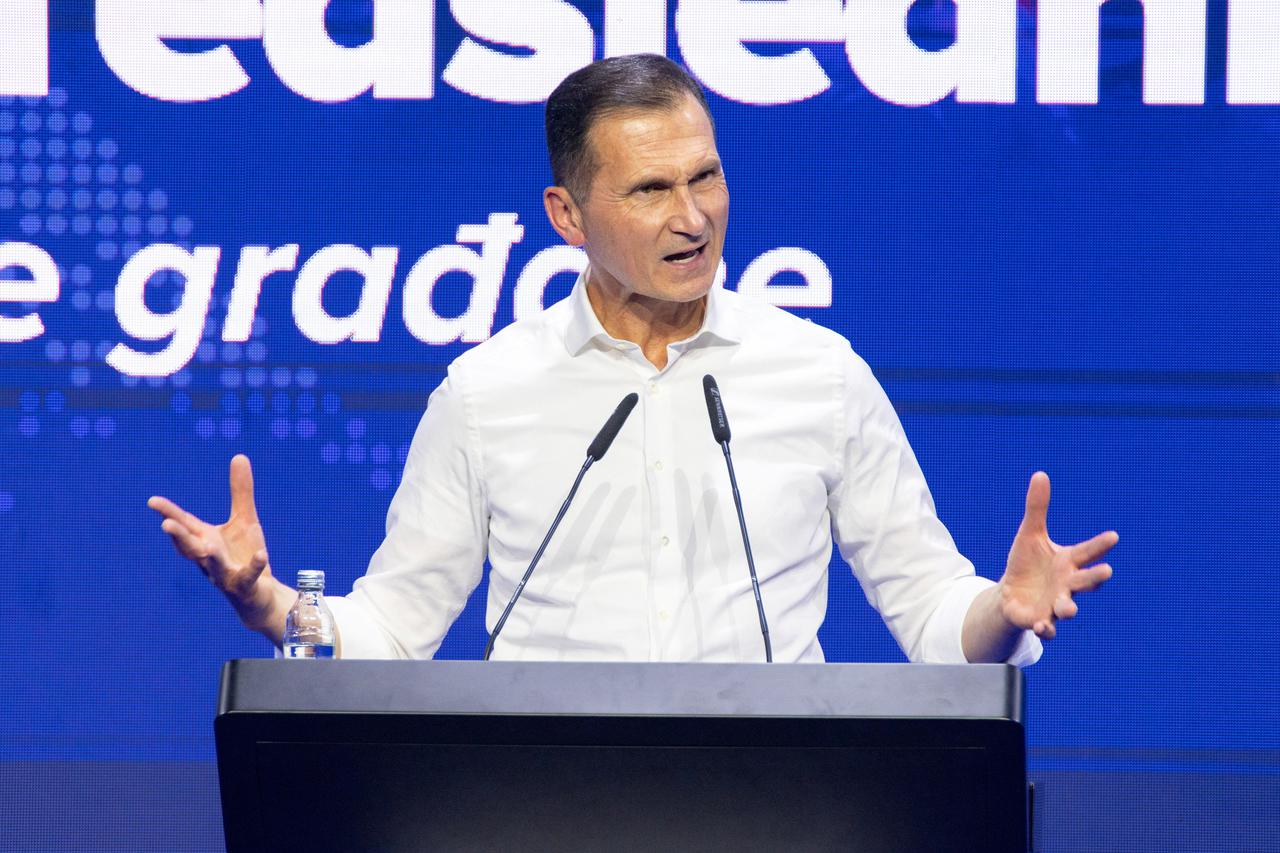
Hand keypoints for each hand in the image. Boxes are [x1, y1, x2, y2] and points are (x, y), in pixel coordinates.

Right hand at [148, 454, 279, 629]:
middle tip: (166, 524)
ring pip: (213, 566)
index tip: (152, 501)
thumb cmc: (244, 555)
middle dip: (179, 536)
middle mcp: (209, 558)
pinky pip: (248, 576)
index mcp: (205, 540)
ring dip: (209, 556)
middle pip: (190, 547)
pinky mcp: (245, 586)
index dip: (169, 513)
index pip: (184, 525)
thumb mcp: (245, 519)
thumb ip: (240, 491)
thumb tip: (240, 455)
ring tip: (207, 545)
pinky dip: (254, 565)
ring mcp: (225, 574)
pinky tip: (262, 553)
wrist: (259, 595)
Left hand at [1000, 471, 1116, 639]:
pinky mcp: (1040, 620)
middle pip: (1086, 581)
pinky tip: (1042, 628)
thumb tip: (1040, 474)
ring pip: (1068, 607)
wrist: (1012, 594)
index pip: (1087, 551)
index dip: (1100, 545)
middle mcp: (1067, 584)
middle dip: (1095, 577)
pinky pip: (1047, 628)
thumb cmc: (1027, 563)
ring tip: (1070, 608)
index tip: (1113, 536)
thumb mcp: (1029, 534)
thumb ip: (1037, 508)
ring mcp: (1056, 603)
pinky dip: (1046, 630)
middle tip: (1107, 571)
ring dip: (1070, 607)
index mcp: (1068, 562)